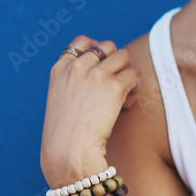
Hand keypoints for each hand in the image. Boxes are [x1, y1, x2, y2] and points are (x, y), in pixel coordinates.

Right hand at [40, 36, 140, 183]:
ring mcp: (95, 74)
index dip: (97, 50)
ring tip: (123, 94)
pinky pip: (135, 74)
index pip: (82, 41)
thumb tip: (107, 71)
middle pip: (108, 47)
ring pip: (124, 56)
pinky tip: (126, 104)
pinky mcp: (114, 86)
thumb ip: (77, 83)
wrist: (68, 153)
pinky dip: (135, 88)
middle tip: (114, 86)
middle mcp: (77, 66)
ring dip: (128, 73)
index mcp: (60, 69)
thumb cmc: (66, 135)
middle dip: (115, 63)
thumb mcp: (62, 100)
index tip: (102, 66)